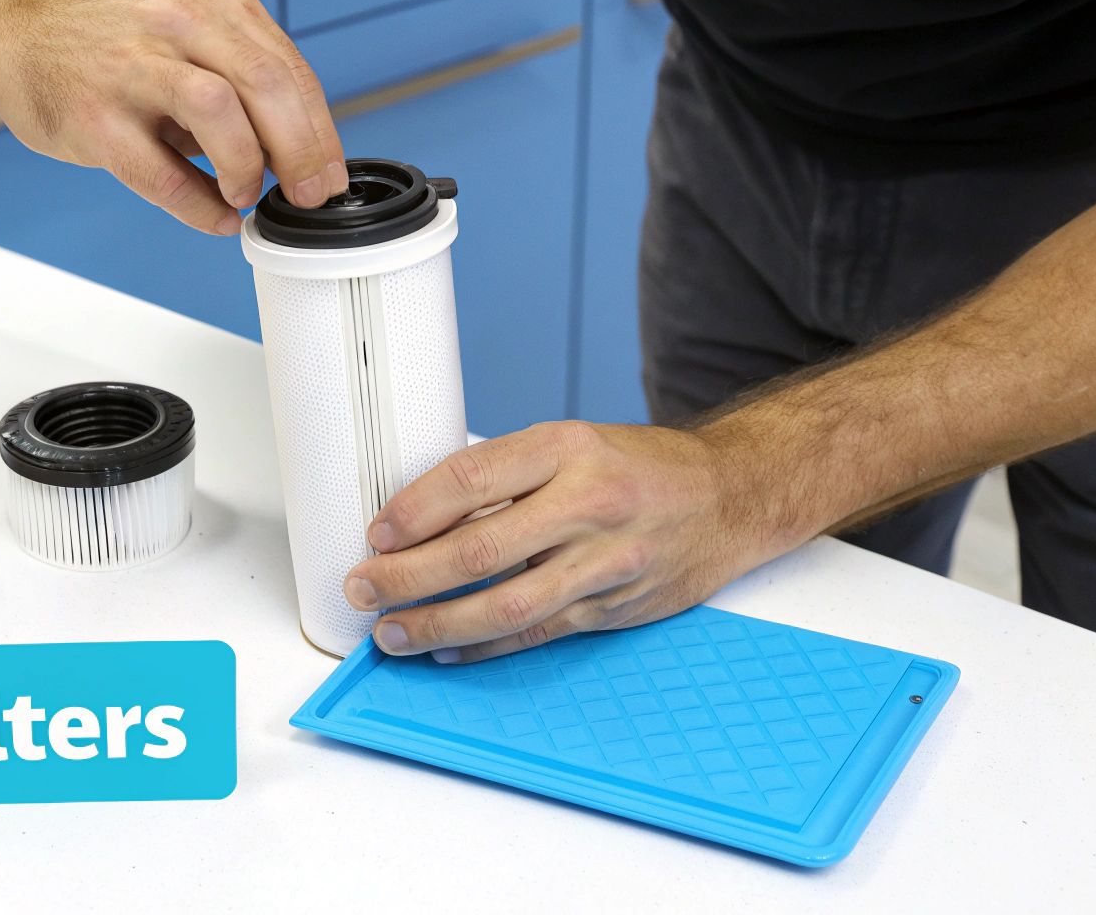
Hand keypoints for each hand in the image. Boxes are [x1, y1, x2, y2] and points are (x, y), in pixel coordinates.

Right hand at [0, 0, 347, 234]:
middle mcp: (178, 23)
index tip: (328, 177)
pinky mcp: (94, 116)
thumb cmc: (118, 50)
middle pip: (264, 83)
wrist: (24, 35)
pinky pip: (160, 170)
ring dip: (246, 165)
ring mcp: (131, 67)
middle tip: (306, 195)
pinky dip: (198, 204)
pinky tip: (215, 215)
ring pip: (217, 109)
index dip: (320, 133)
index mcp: (215, 5)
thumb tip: (301, 158)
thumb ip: (246, 87)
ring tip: (245, 194)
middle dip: (299, 151)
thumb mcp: (194, 42)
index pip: (288, 69)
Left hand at [342, 421, 795, 663]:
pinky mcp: (614, 607)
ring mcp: (604, 561)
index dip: (414, 510)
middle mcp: (588, 503)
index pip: (472, 477)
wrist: (730, 498)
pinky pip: (538, 632)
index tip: (376, 533)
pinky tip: (447, 650)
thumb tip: (422, 514)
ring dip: (439, 624)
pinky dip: (486, 647)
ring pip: (507, 604)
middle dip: (408, 575)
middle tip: (365, 587)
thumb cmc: (639, 469)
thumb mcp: (573, 444)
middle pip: (479, 549)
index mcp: (568, 449)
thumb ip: (507, 475)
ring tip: (393, 632)